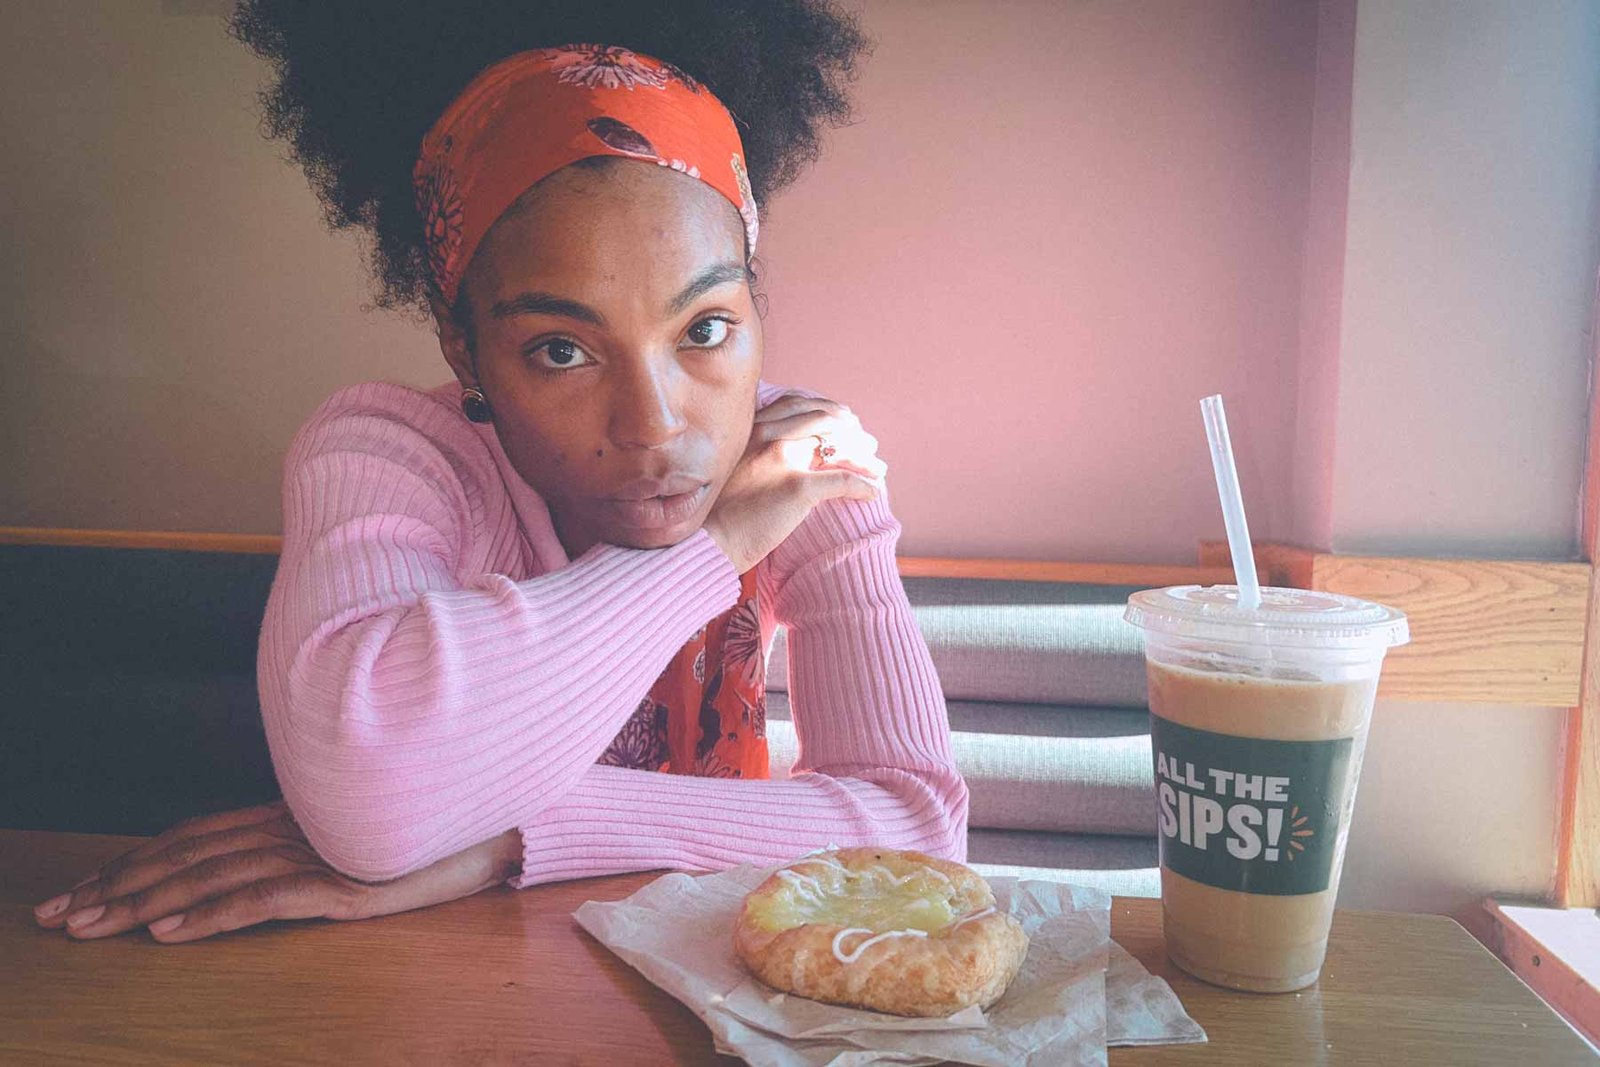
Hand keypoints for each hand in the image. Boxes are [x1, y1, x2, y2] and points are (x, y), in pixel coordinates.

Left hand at [32, 800, 522, 943]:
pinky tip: (169, 931)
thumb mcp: (359, 833)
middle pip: (186, 854)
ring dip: (142, 904)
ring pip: (210, 876)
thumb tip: (261, 864)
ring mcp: (317, 851)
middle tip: (57, 916)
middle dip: (115, 886)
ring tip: (90, 927)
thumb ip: (310, 838)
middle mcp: (293, 826)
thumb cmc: (436, 828)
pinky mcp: (342, 881)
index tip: (84, 887)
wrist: (502, 822)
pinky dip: (209, 914)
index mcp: (293, 813)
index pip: (196, 835)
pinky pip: (262, 898)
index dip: (136, 860)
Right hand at [704, 392, 887, 572]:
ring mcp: (784, 459)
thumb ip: (755, 449)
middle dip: (852, 428)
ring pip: (838, 445)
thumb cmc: (718, 511)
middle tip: (868, 440)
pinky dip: (863, 485)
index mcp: (752, 427)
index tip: (844, 420)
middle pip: (823, 419)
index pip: (798, 404)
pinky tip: (874, 492)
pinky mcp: (798, 487)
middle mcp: (768, 435)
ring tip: (878, 466)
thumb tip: (785, 452)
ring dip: (864, 455)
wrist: (708, 541)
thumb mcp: (731, 465)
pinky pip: (842, 480)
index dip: (827, 409)